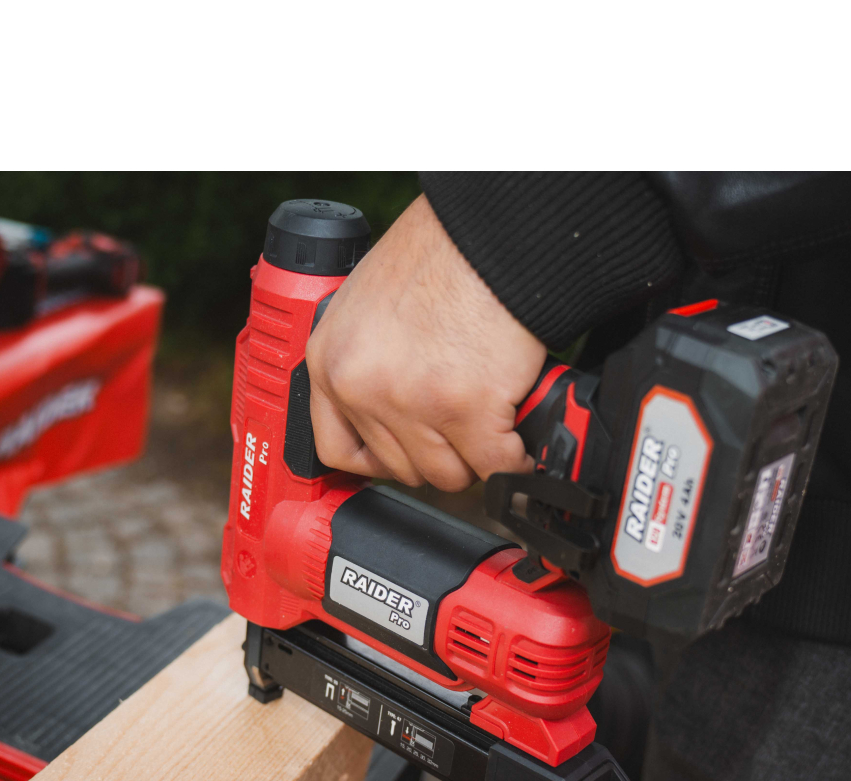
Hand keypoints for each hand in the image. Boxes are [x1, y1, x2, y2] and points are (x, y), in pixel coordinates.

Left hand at [307, 194, 546, 490]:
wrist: (490, 234)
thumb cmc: (442, 257)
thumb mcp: (369, 306)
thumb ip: (368, 362)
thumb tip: (388, 413)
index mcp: (332, 361)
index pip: (337, 449)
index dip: (380, 461)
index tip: (406, 456)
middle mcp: (363, 386)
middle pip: (401, 468)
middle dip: (439, 453)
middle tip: (463, 428)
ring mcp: (413, 401)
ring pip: (448, 475)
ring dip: (476, 458)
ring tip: (491, 424)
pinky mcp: (467, 409)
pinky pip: (494, 466)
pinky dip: (513, 459)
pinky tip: (517, 436)